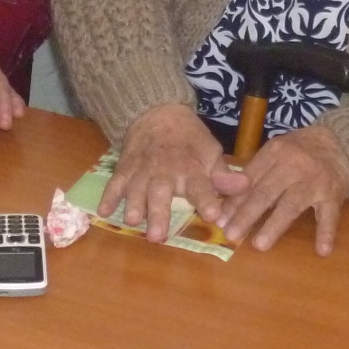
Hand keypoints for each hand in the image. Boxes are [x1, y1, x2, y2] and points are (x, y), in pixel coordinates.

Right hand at [101, 104, 223, 241]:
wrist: (158, 112)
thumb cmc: (189, 139)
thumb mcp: (211, 151)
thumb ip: (224, 175)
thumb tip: (246, 186)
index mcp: (191, 169)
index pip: (201, 187)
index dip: (207, 200)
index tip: (212, 216)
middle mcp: (166, 172)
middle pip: (161, 193)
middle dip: (159, 213)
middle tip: (158, 235)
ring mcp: (142, 170)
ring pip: (136, 189)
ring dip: (134, 205)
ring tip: (132, 221)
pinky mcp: (124, 169)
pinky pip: (114, 183)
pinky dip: (108, 197)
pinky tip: (103, 211)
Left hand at [208, 123, 348, 252]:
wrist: (340, 143)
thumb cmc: (300, 151)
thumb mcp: (275, 152)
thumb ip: (253, 172)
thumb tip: (224, 196)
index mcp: (275, 152)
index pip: (251, 179)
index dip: (234, 200)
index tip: (220, 219)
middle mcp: (294, 165)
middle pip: (266, 192)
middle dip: (246, 215)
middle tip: (231, 234)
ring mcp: (315, 180)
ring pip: (291, 205)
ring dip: (275, 226)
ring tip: (259, 245)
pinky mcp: (334, 194)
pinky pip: (330, 215)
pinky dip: (326, 233)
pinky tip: (321, 251)